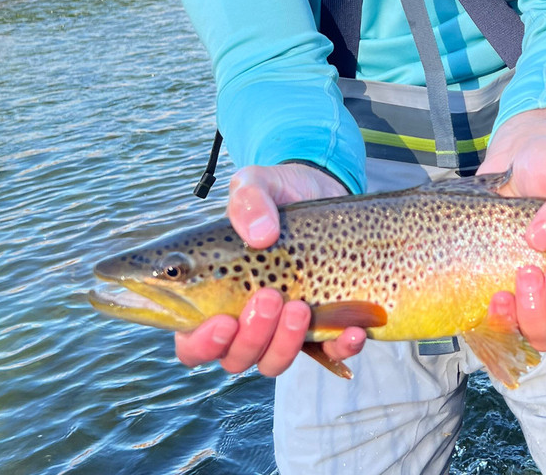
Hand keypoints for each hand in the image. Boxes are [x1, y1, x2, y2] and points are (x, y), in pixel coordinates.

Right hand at [174, 163, 366, 374]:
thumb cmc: (276, 193)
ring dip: (286, 343)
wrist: (322, 188)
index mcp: (213, 294)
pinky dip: (341, 347)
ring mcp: (284, 326)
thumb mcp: (257, 184)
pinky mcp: (324, 324)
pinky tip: (353, 329)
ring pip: (275, 361)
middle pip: (236, 357)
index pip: (193, 343)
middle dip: (252, 336)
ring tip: (301, 307)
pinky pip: (331, 352)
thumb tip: (261, 235)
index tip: (223, 322)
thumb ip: (248, 201)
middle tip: (270, 297)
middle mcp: (245, 319)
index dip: (202, 344)